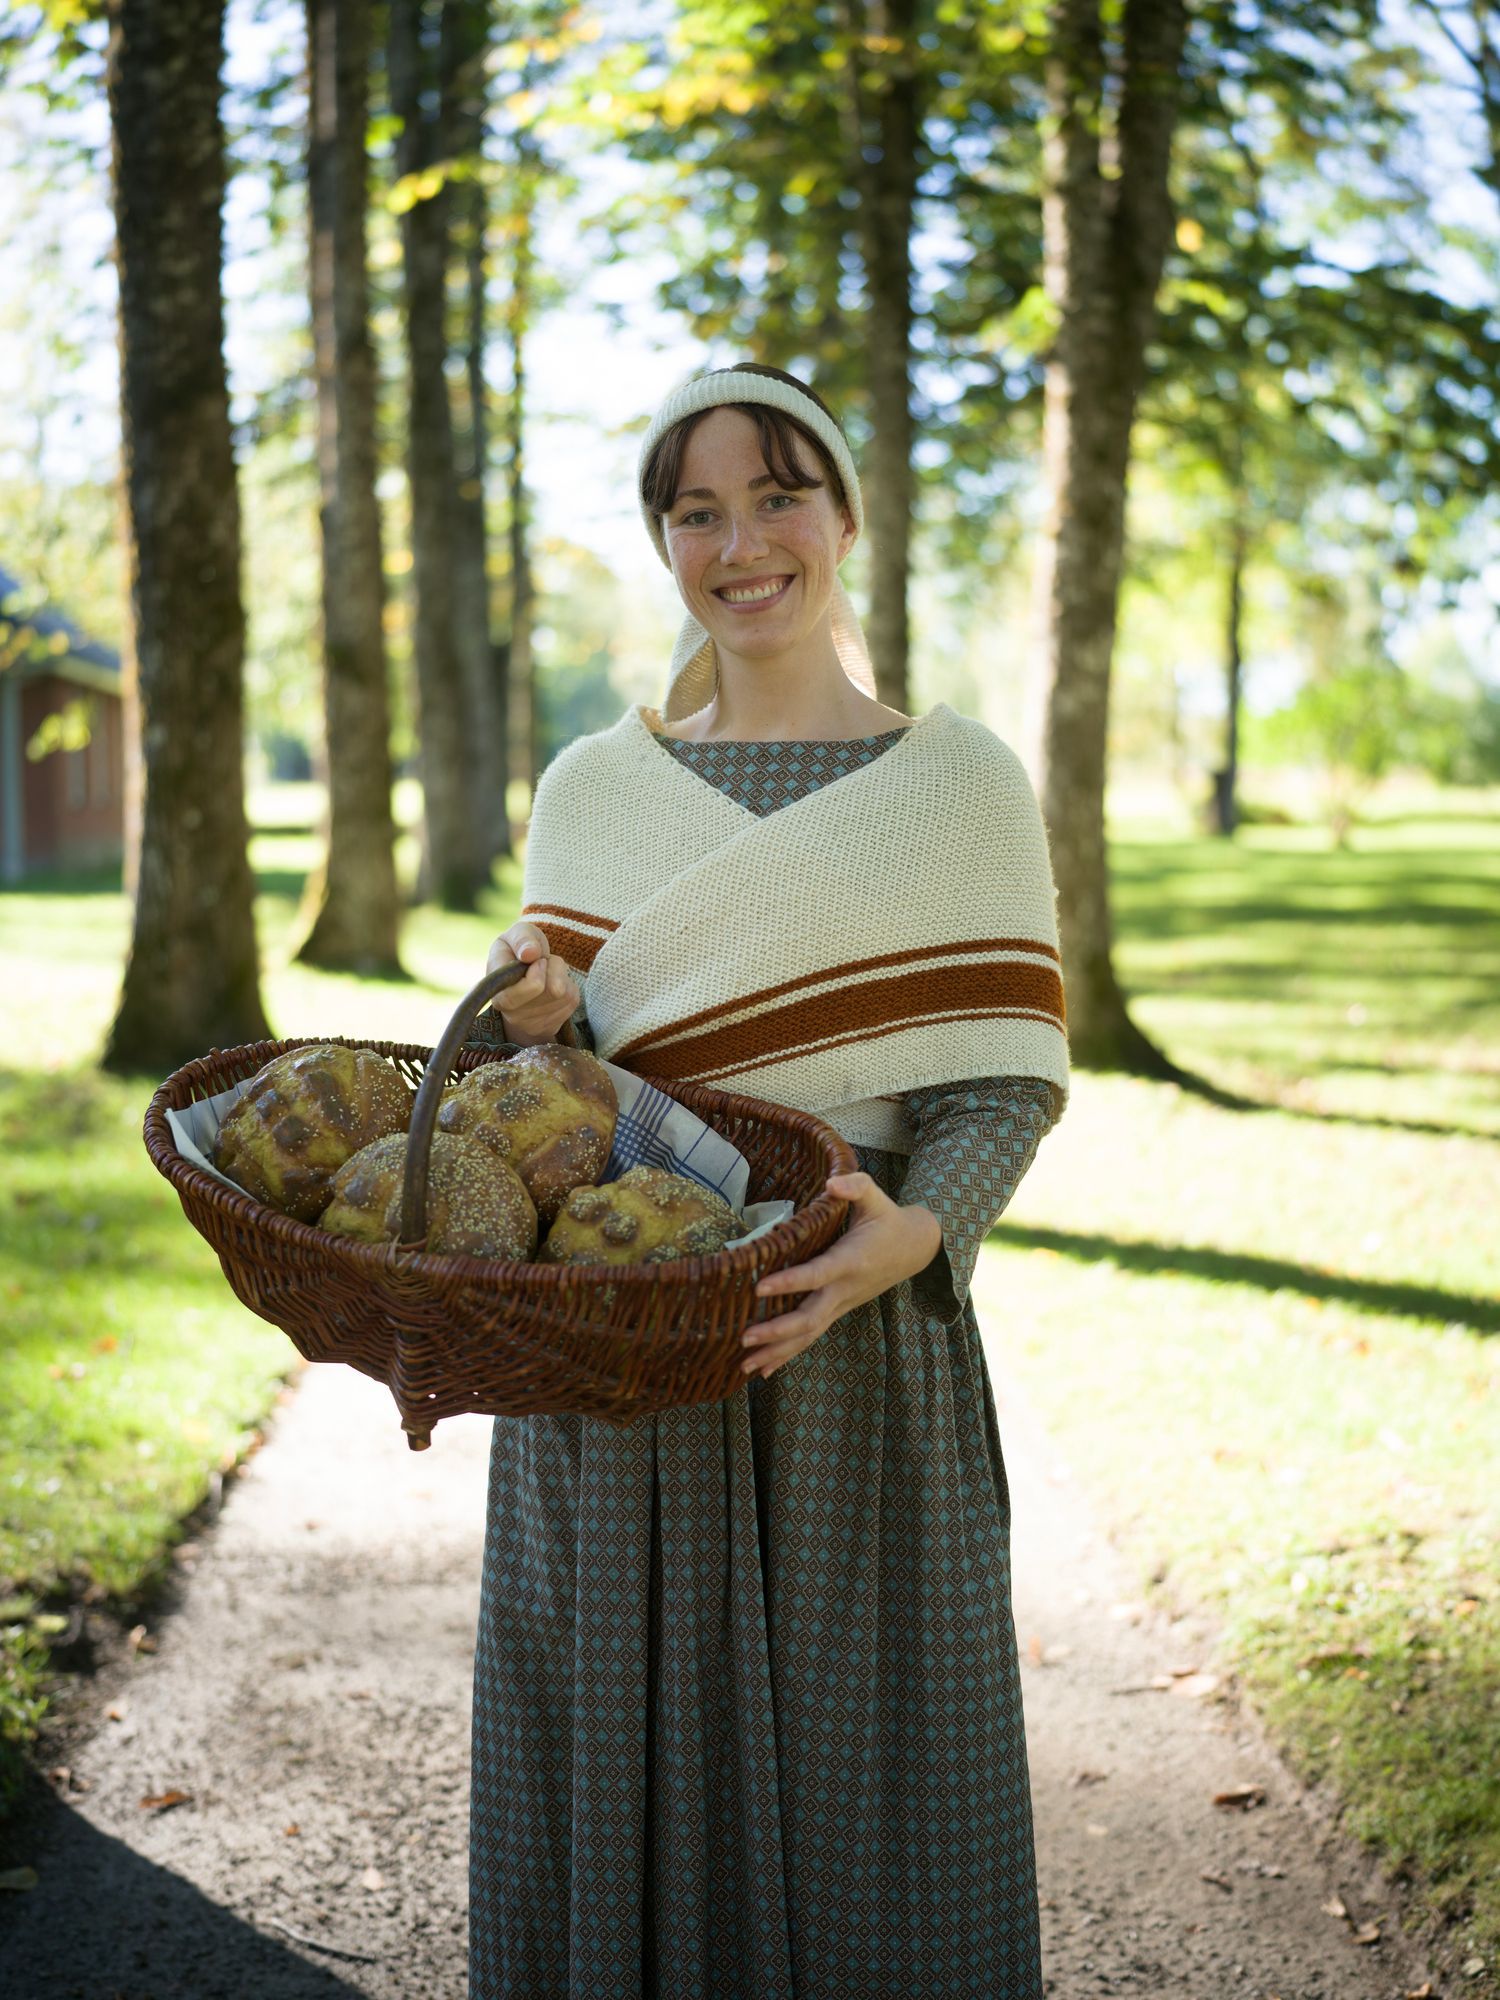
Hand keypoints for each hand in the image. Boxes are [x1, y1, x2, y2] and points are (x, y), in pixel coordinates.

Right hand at [484, 922, 579, 1045]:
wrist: (525, 971)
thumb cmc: (519, 948)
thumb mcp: (518, 933)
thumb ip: (521, 939)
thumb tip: (529, 953)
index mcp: (496, 992)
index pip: (514, 997)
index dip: (535, 976)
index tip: (539, 959)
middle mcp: (510, 1013)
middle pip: (553, 992)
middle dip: (554, 968)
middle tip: (542, 961)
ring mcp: (530, 1024)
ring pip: (565, 995)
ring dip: (562, 974)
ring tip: (547, 970)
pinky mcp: (551, 1026)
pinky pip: (572, 1001)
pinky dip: (568, 985)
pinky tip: (554, 983)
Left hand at [741, 1172, 942, 1378]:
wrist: (914, 1248)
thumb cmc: (887, 1218)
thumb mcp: (875, 1196)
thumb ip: (855, 1186)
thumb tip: (832, 1182)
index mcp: (850, 1260)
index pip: (817, 1275)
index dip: (790, 1282)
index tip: (759, 1287)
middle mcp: (845, 1289)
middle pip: (811, 1318)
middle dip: (778, 1331)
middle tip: (745, 1338)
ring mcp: (841, 1304)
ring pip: (809, 1335)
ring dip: (777, 1352)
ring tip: (745, 1366)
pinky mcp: (837, 1310)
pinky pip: (811, 1336)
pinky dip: (787, 1354)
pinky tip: (763, 1370)